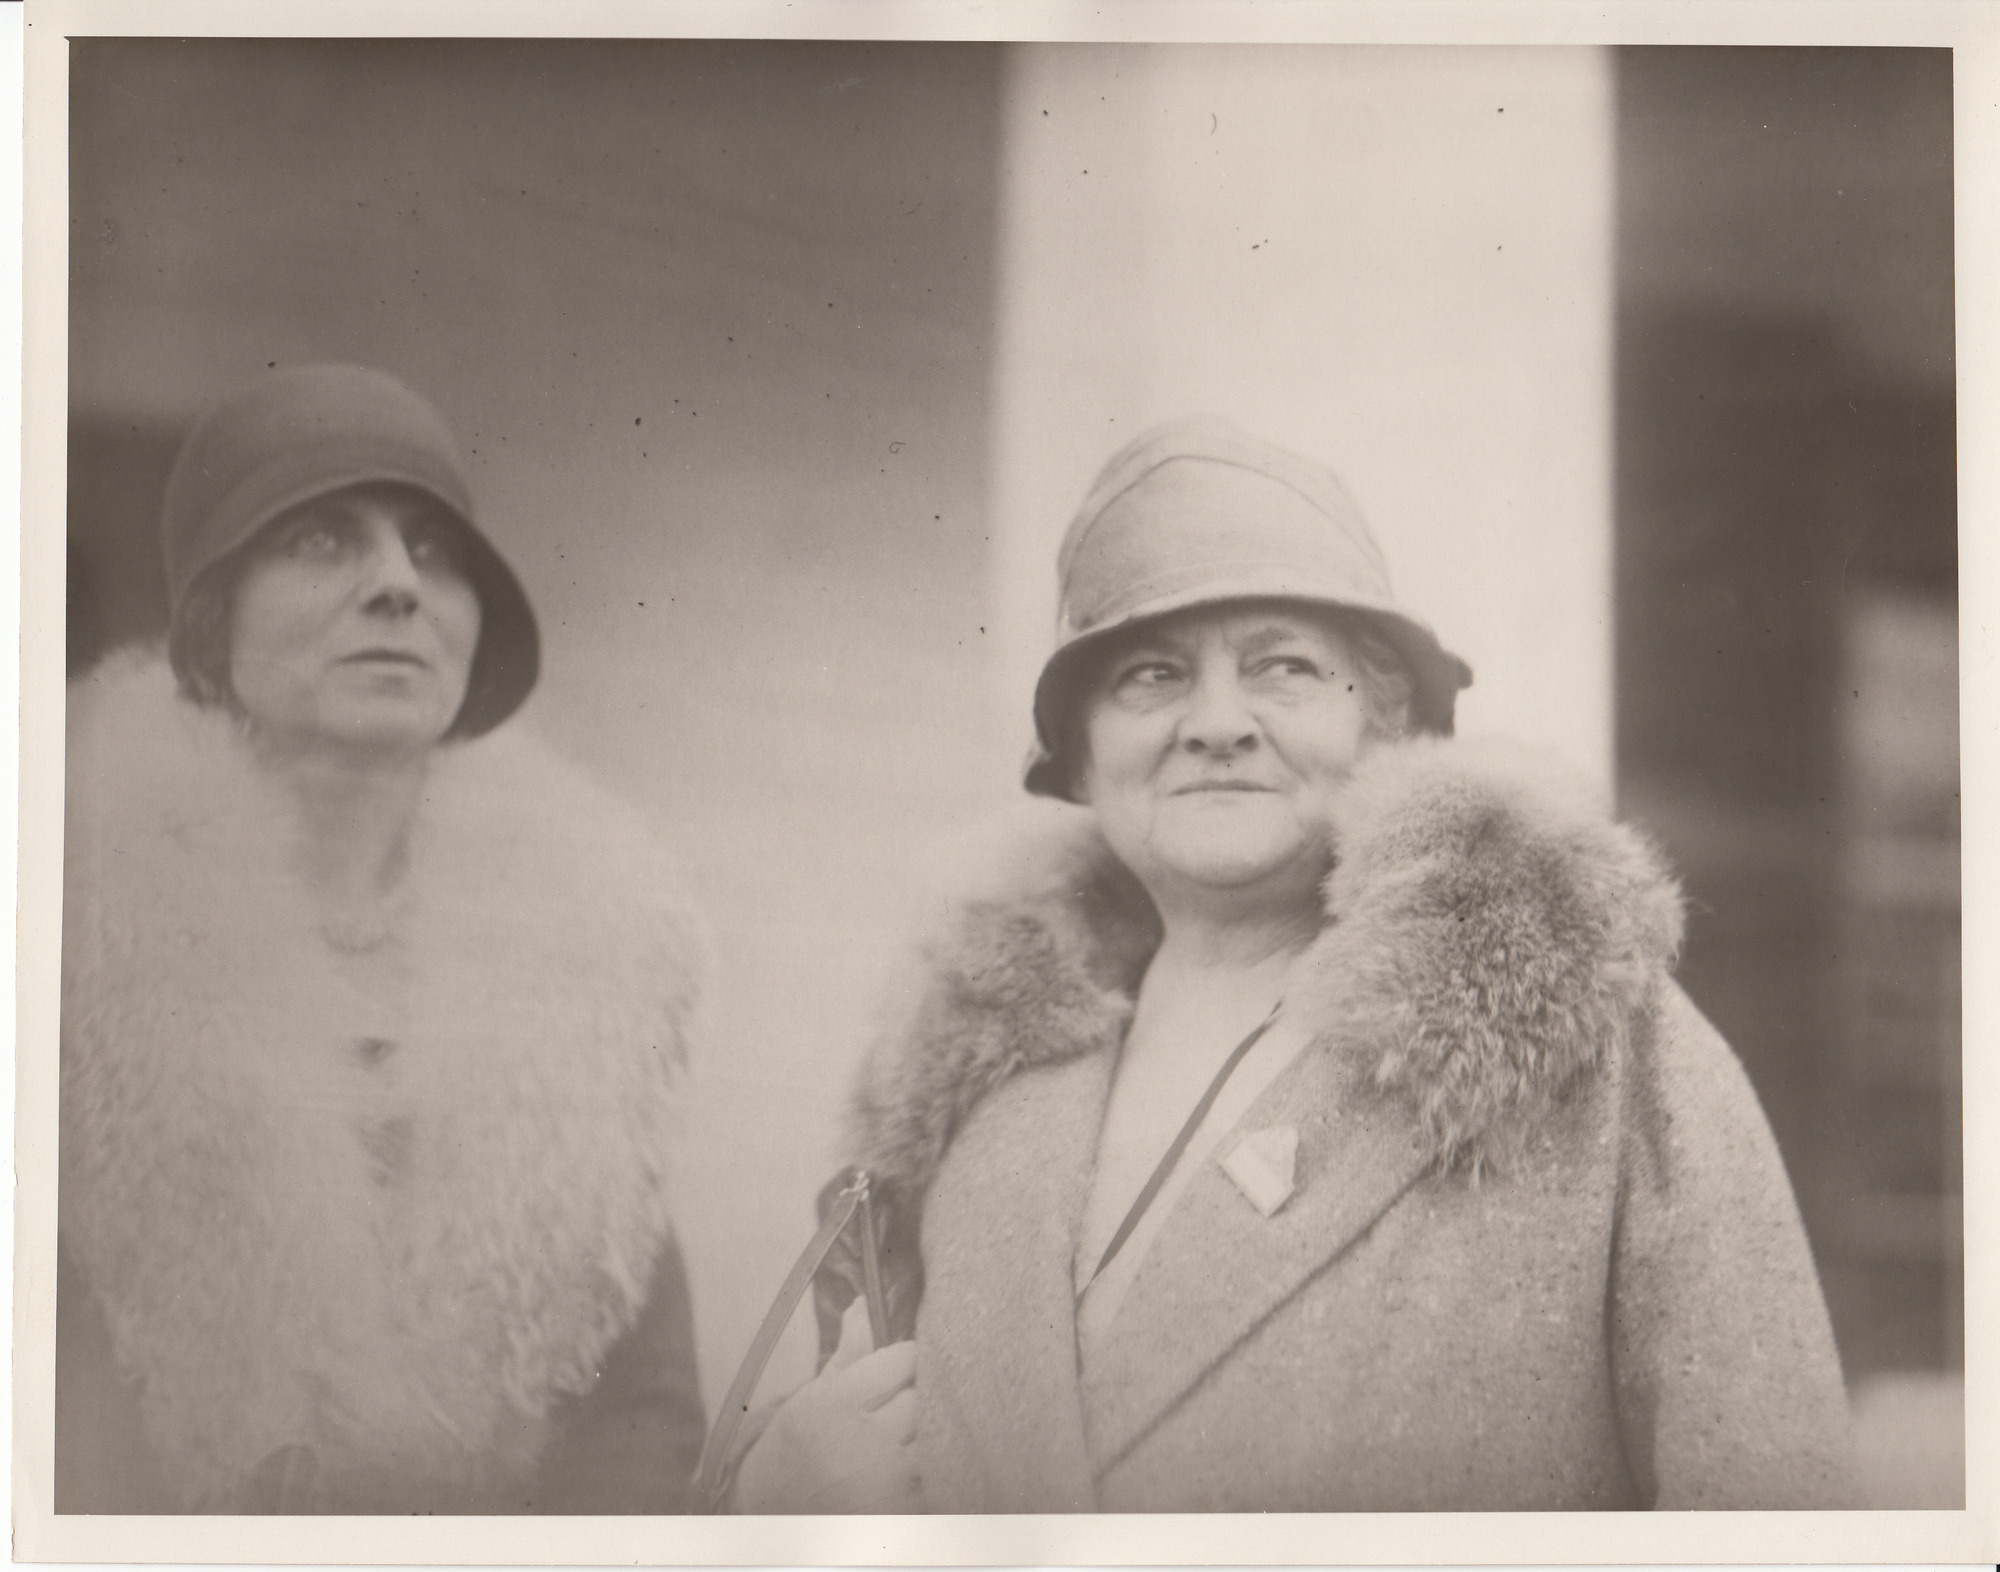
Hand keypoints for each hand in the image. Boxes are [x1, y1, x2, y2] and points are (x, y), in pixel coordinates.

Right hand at [733, 1297, 919, 1512]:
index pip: (905, 1359)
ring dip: (920, 1432)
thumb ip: (849, 1353)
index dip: (906, 1358)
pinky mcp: (905, 1509)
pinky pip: (933, 1473)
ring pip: (933, 1433)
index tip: (897, 1367)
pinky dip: (922, 1468)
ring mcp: (890, 1480)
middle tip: (892, 1407)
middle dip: (913, 1395)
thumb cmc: (793, 1451)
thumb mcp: (811, 1397)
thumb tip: (863, 1305)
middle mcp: (868, 1441)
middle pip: (923, 1395)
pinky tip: (893, 1472)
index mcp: (838, 1405)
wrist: (775, 1521)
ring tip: (890, 1441)